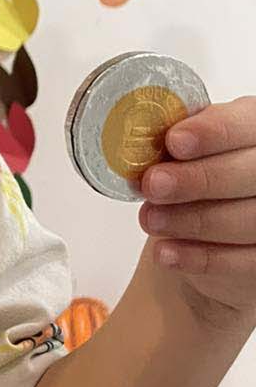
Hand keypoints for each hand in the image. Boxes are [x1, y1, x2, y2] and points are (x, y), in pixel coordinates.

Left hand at [138, 96, 255, 332]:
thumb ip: (175, 143)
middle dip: (198, 179)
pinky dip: (201, 258)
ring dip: (193, 220)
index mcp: (255, 130)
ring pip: (249, 220)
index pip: (245, 125)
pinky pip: (244, 261)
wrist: (199, 234)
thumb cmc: (191, 179)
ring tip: (150, 219)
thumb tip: (143, 143)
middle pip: (251, 173)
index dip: (213, 132)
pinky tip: (166, 252)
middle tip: (153, 184)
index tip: (174, 141)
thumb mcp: (184, 151)